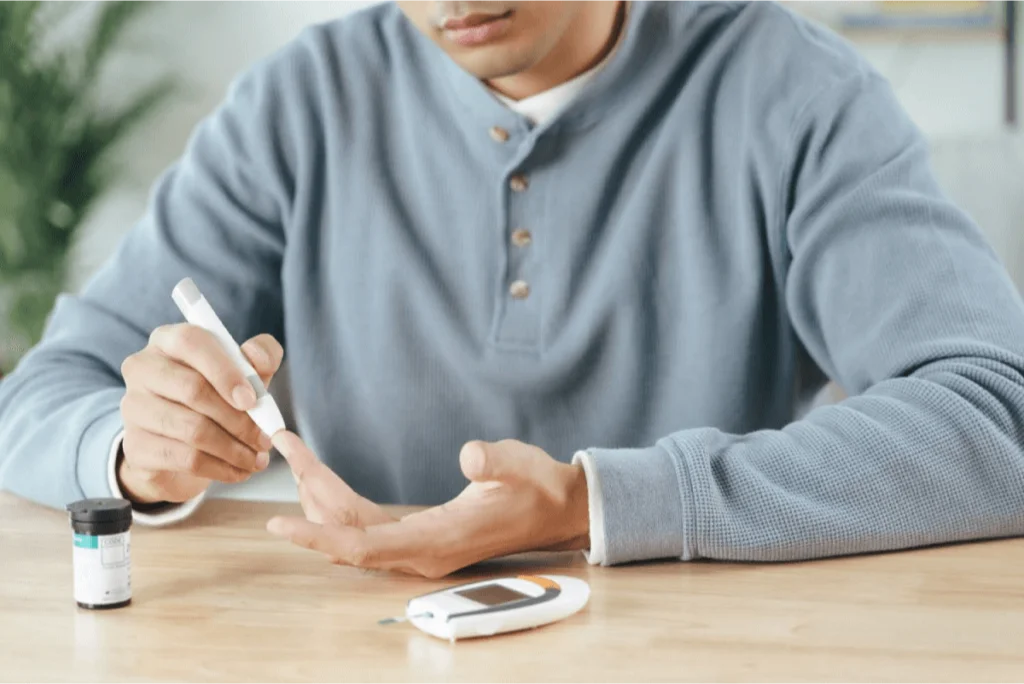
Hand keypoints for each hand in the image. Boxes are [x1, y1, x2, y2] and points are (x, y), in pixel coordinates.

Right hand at [117, 325, 283, 503]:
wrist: (180, 447)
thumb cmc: (218, 397)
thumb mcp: (245, 372)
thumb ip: (261, 355)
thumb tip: (256, 357)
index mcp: (168, 340)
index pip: (192, 342)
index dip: (225, 371)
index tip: (252, 400)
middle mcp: (143, 368)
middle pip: (193, 390)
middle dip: (239, 419)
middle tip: (265, 439)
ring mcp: (134, 408)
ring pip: (192, 429)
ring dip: (235, 449)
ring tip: (257, 459)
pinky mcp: (136, 446)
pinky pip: (186, 459)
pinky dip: (221, 468)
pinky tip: (239, 471)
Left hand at [267, 438, 589, 578]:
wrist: (557, 509)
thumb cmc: (538, 487)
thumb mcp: (520, 465)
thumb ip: (495, 461)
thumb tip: (470, 455)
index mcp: (438, 540)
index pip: (363, 546)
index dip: (318, 537)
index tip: (278, 525)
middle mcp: (421, 553)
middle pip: (348, 534)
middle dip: (311, 496)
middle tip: (288, 449)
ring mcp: (418, 549)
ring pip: (353, 531)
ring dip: (322, 498)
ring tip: (299, 455)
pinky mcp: (419, 537)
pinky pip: (366, 527)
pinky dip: (340, 504)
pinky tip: (324, 481)